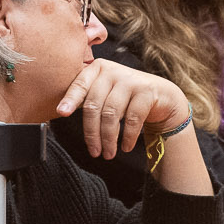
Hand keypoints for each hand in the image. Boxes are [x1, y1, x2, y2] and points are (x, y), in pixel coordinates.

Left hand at [56, 60, 190, 159]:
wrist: (162, 97)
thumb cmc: (126, 98)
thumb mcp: (105, 93)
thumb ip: (87, 97)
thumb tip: (62, 112)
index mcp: (98, 69)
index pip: (80, 85)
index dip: (70, 99)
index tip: (61, 113)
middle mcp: (113, 71)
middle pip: (94, 105)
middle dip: (92, 133)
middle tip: (94, 152)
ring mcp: (130, 80)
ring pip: (111, 114)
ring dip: (108, 139)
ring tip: (108, 154)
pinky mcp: (146, 91)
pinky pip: (132, 119)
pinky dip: (127, 136)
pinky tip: (125, 147)